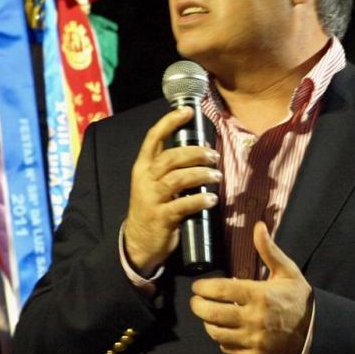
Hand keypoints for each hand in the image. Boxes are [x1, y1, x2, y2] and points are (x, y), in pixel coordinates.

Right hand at [123, 107, 220, 274]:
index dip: (170, 122)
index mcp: (142, 167)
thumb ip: (170, 168)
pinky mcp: (161, 217)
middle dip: (196, 153)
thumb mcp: (153, 184)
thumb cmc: (151, 207)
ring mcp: (152, 198)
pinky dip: (201, 200)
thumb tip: (200, 151)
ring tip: (216, 176)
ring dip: (202, 174)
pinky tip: (212, 200)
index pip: (153, 138)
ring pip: (178, 178)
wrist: (138, 242)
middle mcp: (145, 179)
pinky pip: (184, 204)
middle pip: (171, 157)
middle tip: (214, 155)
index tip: (188, 111)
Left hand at [190, 221, 312, 353]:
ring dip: (208, 324)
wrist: (317, 332)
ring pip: (217, 334)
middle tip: (195, 301)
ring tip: (208, 315)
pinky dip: (222, 341)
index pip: (221, 290)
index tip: (197, 286)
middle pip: (212, 314)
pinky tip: (225, 331)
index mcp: (259, 295)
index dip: (203, 287)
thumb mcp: (287, 271)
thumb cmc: (298, 298)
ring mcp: (254, 339)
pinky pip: (228, 349)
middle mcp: (253, 318)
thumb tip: (258, 226)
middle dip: (198, 306)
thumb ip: (268, 250)